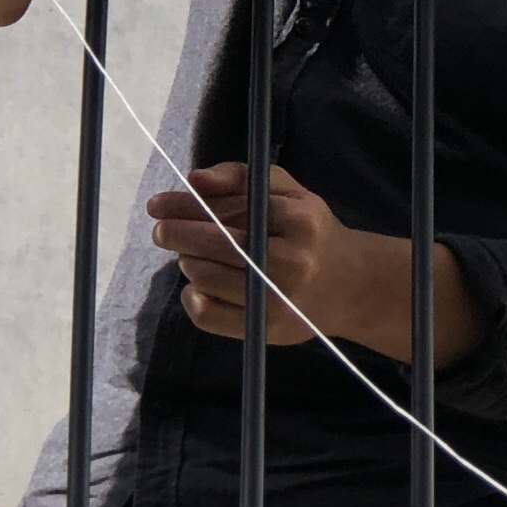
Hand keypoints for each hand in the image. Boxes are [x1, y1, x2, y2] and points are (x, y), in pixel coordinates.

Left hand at [147, 163, 335, 343]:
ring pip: (205, 277)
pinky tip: (197, 285)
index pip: (229, 210)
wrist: (349, 285)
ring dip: (188, 262)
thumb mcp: (288, 192)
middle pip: (214, 245)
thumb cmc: (309, 231)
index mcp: (299, 221)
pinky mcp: (265, 330)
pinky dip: (192, 297)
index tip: (157, 206)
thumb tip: (194, 180)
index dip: (184, 207)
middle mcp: (292, 262)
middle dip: (176, 234)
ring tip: (191, 255)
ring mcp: (278, 300)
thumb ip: (240, 177)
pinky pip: (207, 315)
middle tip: (161, 231)